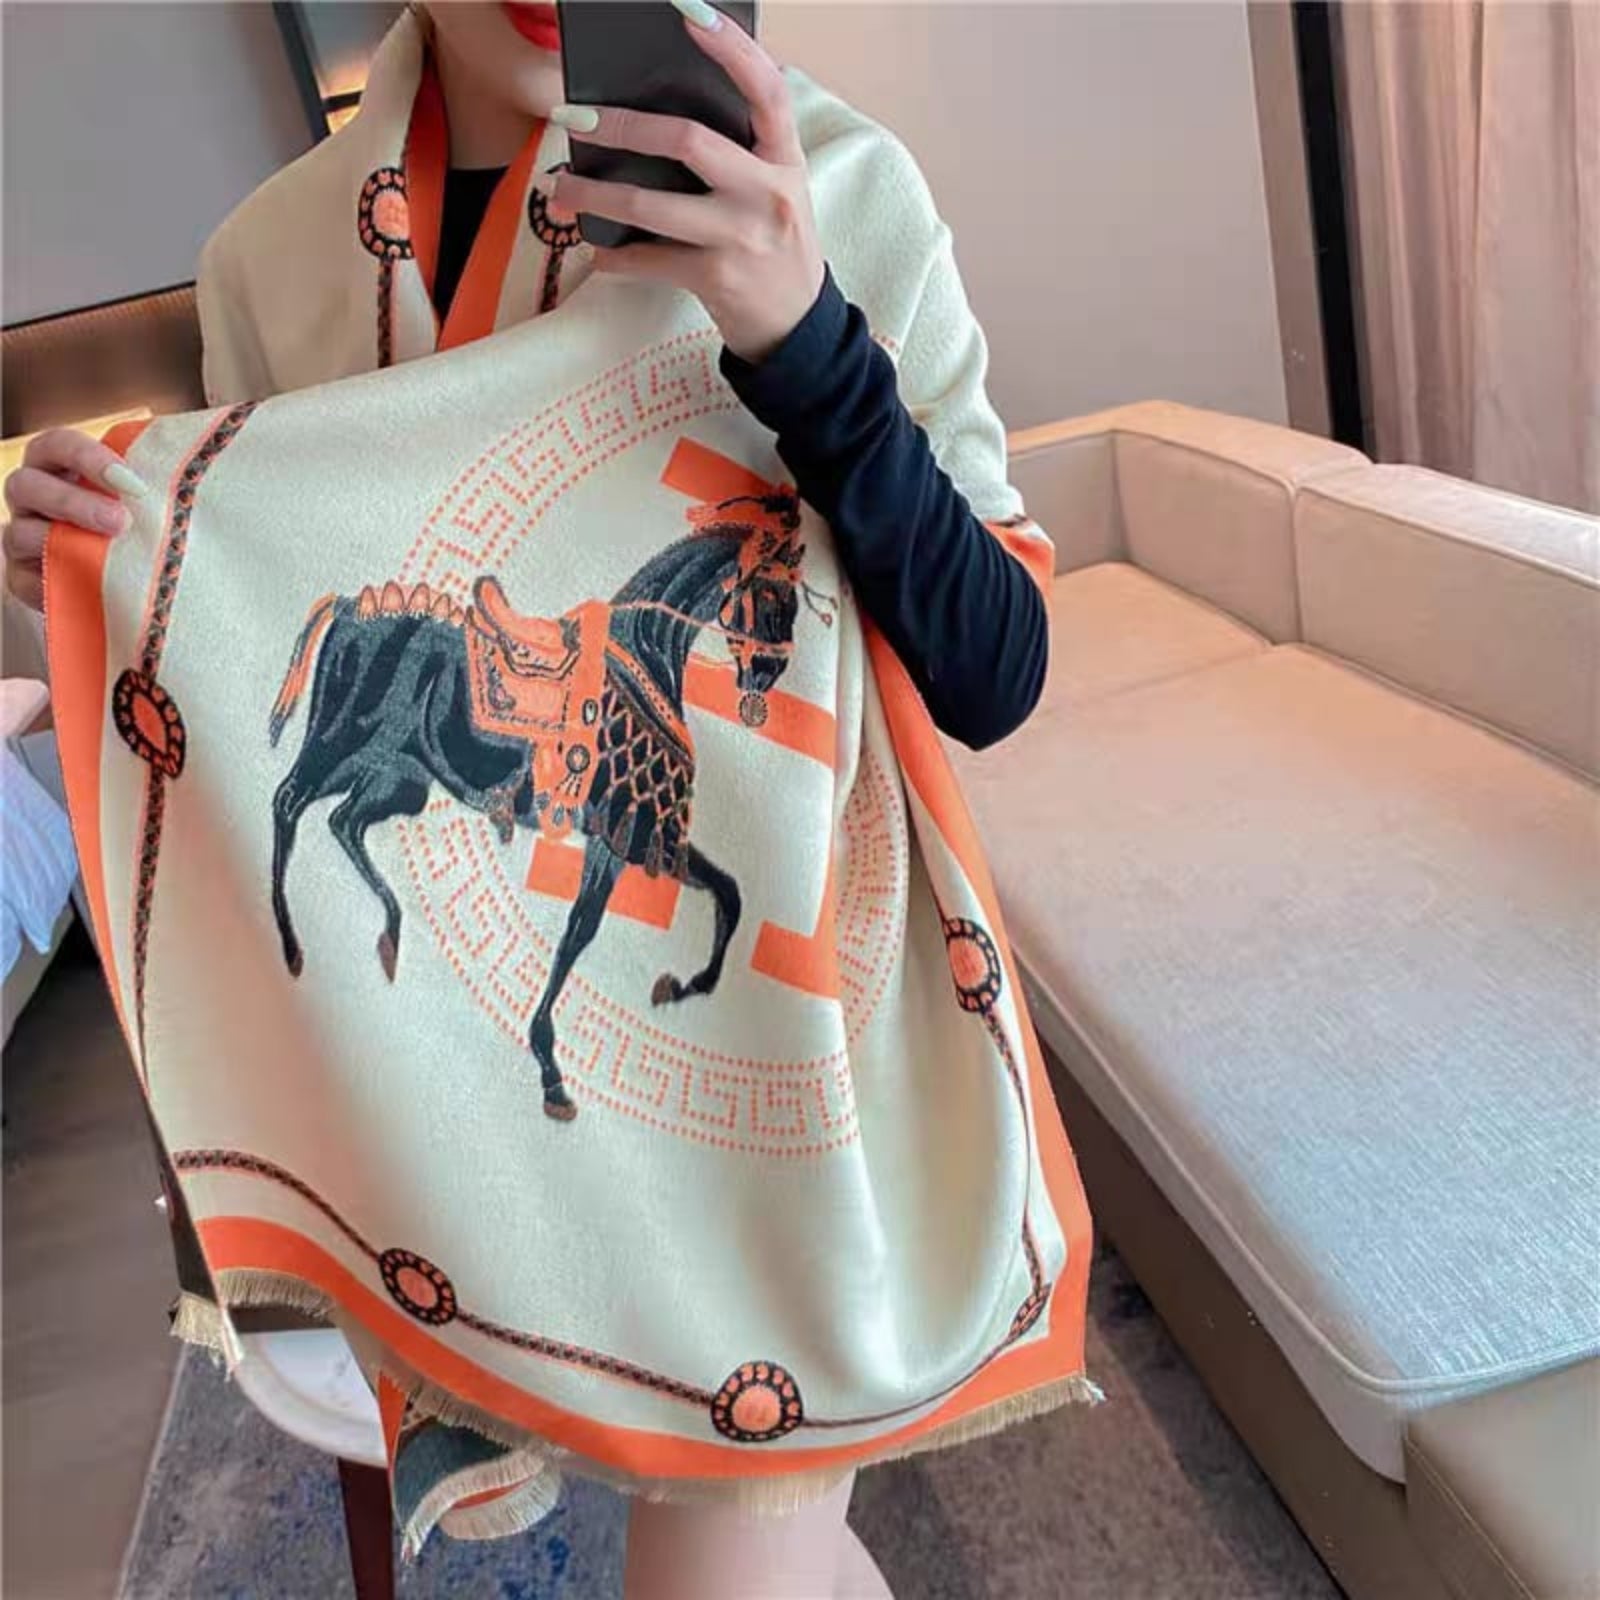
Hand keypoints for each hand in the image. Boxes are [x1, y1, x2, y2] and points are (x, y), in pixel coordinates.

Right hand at [3, 429, 146, 610]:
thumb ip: (162, 478)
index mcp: (59, 466)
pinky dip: (50, 584)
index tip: (131, 482)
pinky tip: (87, 588)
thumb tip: (215, 444)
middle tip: (120, 522)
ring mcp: (22, 536)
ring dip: (62, 542)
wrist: (141, 584)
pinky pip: (24, 581)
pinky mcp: (24, 578)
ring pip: (19, 532)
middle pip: (26, 484)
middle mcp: (33, 497)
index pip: (58, 445)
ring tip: (108, 556)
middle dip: (72, 501)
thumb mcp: (152, 498)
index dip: (87, 457)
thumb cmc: (148, 525)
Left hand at [546, 3, 824, 363]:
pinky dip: (615, 257)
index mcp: (785, 160)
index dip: (732, 47)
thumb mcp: (776, 191)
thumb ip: (740, 152)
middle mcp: (767, 194)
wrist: (796, 327)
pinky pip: (648, 259)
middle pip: (687, 140)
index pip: (766, 90)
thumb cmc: (775, 246)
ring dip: (596, 193)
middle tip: (575, 118)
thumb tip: (656, 114)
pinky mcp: (716, 279)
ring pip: (651, 204)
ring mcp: (741, 238)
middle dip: (621, 125)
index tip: (690, 11)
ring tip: (561, 188)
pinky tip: (596, 250)